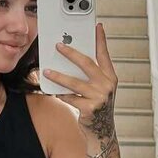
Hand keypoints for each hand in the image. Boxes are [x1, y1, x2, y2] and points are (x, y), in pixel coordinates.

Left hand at [42, 22, 117, 138]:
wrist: (102, 131)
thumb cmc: (97, 106)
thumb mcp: (99, 88)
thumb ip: (91, 74)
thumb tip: (72, 58)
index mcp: (111, 77)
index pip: (104, 55)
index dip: (101, 40)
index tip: (97, 26)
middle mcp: (107, 85)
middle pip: (87, 64)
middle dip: (71, 53)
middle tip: (58, 45)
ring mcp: (99, 97)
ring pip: (74, 82)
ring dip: (58, 76)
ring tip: (47, 71)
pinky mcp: (90, 108)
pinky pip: (70, 97)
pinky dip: (60, 94)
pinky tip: (53, 91)